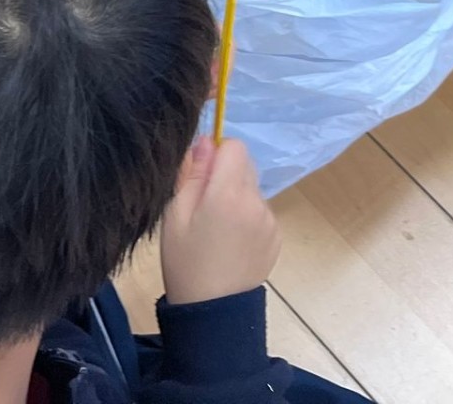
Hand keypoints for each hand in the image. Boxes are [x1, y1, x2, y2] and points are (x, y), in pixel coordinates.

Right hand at [160, 138, 280, 305]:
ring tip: (217, 229)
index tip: (200, 177)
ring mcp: (270, 220)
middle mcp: (257, 201)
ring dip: (237, 196)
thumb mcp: (175, 215)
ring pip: (253, 189)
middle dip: (226, 176)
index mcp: (230, 193)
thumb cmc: (185, 263)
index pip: (234, 146)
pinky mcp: (277, 236)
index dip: (216, 154)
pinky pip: (261, 211)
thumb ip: (193, 173)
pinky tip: (232, 242)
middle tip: (204, 207)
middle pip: (245, 166)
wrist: (213, 312)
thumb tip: (206, 140)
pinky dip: (248, 217)